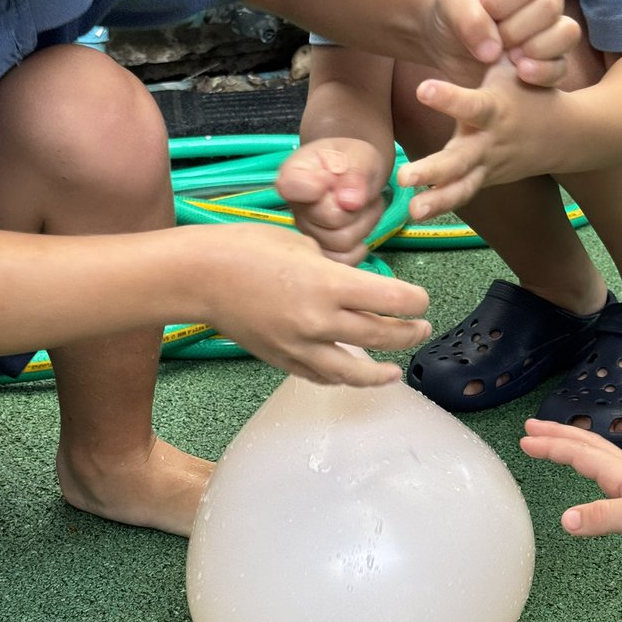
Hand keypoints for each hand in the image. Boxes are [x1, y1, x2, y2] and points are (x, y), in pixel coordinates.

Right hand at [203, 223, 430, 385]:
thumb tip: (353, 283)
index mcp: (329, 283)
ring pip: (354, 371)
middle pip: (382, 336)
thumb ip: (334, 268)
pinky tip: (353, 375)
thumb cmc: (246, 247)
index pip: (392, 300)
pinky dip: (341, 378)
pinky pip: (320, 376)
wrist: (199, 276)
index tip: (422, 301)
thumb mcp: (301, 243)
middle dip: (408, 333)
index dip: (415, 302)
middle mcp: (320, 320)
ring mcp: (300, 346)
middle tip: (421, 328)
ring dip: (381, 373)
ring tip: (395, 372)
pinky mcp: (282, 360)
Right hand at [276, 138, 388, 265]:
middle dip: (355, 206)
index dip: (317, 187)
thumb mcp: (359, 157)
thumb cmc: (352, 161)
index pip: (292, 187)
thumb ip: (355, 174)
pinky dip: (361, 244)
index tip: (331, 178)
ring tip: (362, 206)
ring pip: (342, 242)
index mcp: (293, 175)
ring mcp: (306, 235)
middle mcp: (294, 208)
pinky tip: (359, 226)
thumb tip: (350, 202)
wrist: (356, 175)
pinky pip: (346, 259)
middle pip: (330, 219)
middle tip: (359, 192)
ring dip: (363, 224)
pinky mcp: (321, 253)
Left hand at [399, 60, 564, 219]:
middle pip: (461, 160)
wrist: (565, 133)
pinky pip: (463, 195)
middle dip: (433, 171)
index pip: (471, 104)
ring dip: (437, 200)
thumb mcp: (510, 61)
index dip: (449, 98)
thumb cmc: (525, 85)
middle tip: (405, 178)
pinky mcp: (486, 179)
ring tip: (412, 211)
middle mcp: (490, 141)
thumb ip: (487, 44)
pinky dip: (442, 204)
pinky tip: (416, 213)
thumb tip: (468, 20)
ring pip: (462, 186)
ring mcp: (488, 165)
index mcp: (496, 109)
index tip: (424, 89)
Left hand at [428, 0, 580, 87]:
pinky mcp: (549, 63)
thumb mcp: (450, 6)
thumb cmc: (452, 16)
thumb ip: (467, 18)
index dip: (502, 2)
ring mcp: (551, 32)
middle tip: (494, 39)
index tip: (482, 10)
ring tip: (509, 57)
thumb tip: (493, 51)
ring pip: (566, 34)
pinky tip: (519, 75)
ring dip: (535, 48)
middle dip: (515, 29)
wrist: (445, 48)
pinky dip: (542, 72)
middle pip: (549, 8)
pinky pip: (561, 67)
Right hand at [520, 420, 621, 567]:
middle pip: (589, 449)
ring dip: (578, 453)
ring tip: (562, 450)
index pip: (579, 454)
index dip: (551, 446)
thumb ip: (603, 517)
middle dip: (559, 437)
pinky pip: (617, 492)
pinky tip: (606, 494)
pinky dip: (600, 485)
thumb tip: (564, 520)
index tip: (524, 438)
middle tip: (533, 428)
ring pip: (603, 466)